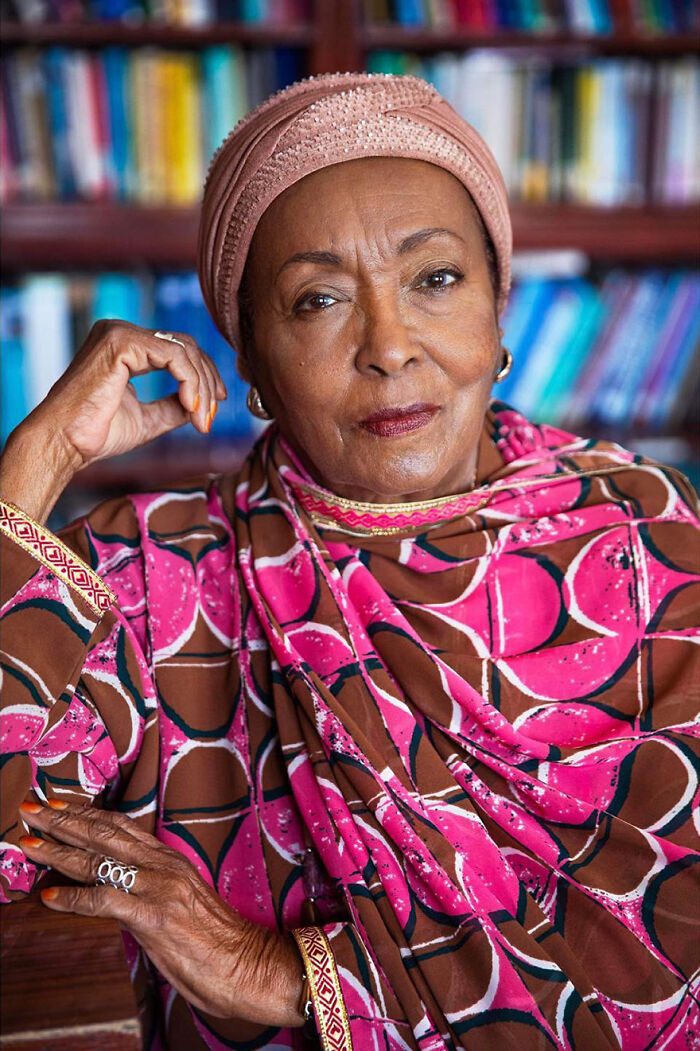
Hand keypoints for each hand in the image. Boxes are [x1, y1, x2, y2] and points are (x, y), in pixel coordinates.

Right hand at [1, 320, 226, 523]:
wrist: (64, 442)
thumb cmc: (95, 434)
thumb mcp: (147, 418)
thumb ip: (173, 406)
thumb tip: (202, 403)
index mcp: (124, 347)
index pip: (177, 350)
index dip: (202, 378)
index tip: (213, 409)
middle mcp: (121, 332)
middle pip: (185, 345)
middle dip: (207, 381)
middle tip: (212, 415)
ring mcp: (120, 333)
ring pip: (183, 350)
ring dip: (201, 386)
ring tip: (203, 418)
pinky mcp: (121, 342)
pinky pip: (174, 356)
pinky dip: (190, 381)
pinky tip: (191, 406)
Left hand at [18, 800, 303, 1027]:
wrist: (249, 964)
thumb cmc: (220, 943)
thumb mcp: (187, 903)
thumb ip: (155, 890)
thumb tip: (122, 894)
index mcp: (172, 860)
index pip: (123, 826)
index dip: (88, 813)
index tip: (61, 803)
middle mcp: (164, 866)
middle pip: (105, 833)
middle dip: (63, 820)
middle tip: (32, 809)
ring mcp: (158, 888)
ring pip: (98, 858)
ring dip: (57, 849)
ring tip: (28, 840)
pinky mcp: (152, 916)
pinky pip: (102, 900)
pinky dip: (71, 897)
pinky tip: (47, 895)